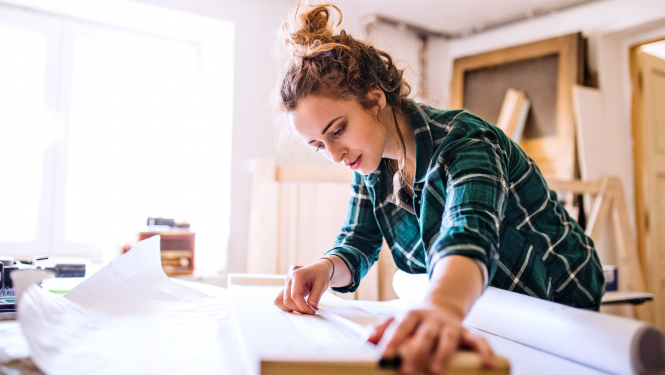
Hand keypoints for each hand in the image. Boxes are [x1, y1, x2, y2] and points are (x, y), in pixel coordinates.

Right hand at [274, 260, 332, 314]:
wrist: (319, 269)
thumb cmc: (321, 274)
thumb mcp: (321, 285)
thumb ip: (315, 297)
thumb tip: (311, 308)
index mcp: (297, 275)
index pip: (295, 295)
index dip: (302, 306)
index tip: (312, 311)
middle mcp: (289, 280)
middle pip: (287, 300)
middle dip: (298, 308)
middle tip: (310, 311)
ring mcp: (286, 284)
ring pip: (281, 301)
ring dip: (291, 308)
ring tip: (304, 309)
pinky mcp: (286, 289)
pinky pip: (281, 300)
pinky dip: (288, 306)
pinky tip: (298, 307)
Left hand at [367, 304, 493, 374]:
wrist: (442, 306)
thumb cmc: (415, 321)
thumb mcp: (396, 320)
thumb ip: (381, 329)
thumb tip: (367, 339)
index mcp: (411, 315)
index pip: (401, 326)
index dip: (392, 340)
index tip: (384, 356)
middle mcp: (432, 320)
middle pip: (425, 334)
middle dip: (416, 352)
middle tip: (407, 371)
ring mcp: (450, 326)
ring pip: (449, 338)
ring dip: (443, 354)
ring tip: (436, 371)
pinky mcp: (466, 333)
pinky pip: (478, 340)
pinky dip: (484, 351)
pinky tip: (486, 364)